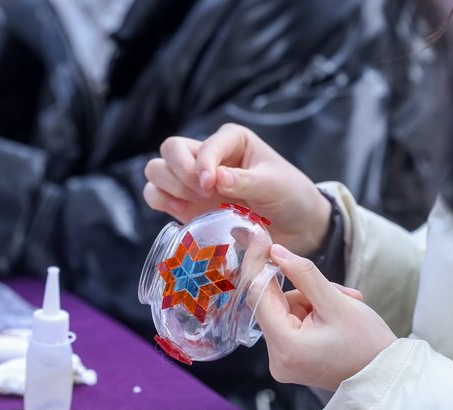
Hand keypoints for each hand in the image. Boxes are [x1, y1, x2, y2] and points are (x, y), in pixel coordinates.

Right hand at [144, 123, 330, 256]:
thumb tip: (216, 178)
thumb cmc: (290, 196)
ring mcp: (193, 181)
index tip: (211, 186)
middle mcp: (207, 156)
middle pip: (170, 150)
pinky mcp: (186, 205)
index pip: (202, 144)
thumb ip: (245, 181)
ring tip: (196, 202)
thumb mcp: (274, 185)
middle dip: (180, 172)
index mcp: (231, 140)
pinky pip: (156, 196)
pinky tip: (182, 211)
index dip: (202, 164)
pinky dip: (161, 201)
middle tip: (204, 193)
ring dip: (169, 186)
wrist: (296, 227)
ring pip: (157, 171)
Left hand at [254, 244, 396, 390]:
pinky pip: (292, 323)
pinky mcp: (290, 359)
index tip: (262, 240)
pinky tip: (336, 314)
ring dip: (312, 300)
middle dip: (304, 289)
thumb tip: (276, 251)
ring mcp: (282, 361)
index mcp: (285, 346)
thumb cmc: (368, 344)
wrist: (385, 376)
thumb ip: (303, 274)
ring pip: (286, 310)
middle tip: (337, 290)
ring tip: (346, 304)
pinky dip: (312, 312)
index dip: (259, 265)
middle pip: (274, 304)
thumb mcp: (336, 302)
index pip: (258, 296)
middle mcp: (276, 359)